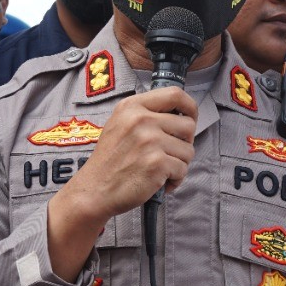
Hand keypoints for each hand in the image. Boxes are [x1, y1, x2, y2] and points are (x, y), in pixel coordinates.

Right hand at [46, 87, 197, 278]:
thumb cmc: (109, 161)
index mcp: (132, 107)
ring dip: (179, 163)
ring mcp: (150, 141)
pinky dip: (175, 179)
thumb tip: (179, 114)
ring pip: (188, 150)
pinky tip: (158, 181)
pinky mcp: (157, 163)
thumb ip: (145, 114)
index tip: (190, 118)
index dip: (190, 107)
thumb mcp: (119, 124)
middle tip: (169, 153)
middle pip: (188, 125)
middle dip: (185, 142)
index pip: (175, 94)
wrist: (95, 190)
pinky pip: (183, 169)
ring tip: (160, 170)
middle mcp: (141, 120)